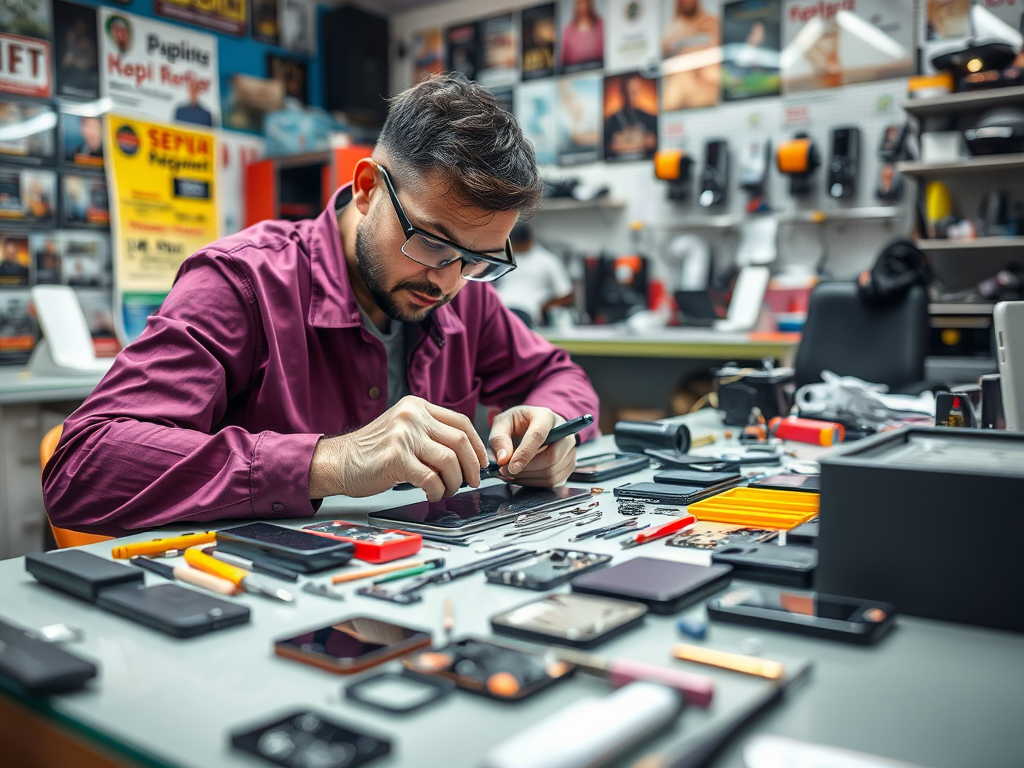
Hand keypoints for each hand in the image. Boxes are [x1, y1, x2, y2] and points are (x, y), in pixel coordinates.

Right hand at [309, 396, 486, 500]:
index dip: (476, 444)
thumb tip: (465, 453)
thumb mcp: (403, 429)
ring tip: (447, 490)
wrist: (338, 461)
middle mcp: (412, 417)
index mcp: (417, 407)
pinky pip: (431, 478)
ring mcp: (404, 436)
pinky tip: (432, 494)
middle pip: (459, 441)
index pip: (461, 422)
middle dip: (472, 466)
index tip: (481, 461)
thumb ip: (429, 432)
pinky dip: (437, 491)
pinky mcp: (396, 458)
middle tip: (472, 481)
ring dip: (454, 482)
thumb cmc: (371, 451)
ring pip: (449, 461)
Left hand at [488, 406, 576, 487]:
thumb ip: (499, 438)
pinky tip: (524, 477)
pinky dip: (535, 483)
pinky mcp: (569, 464)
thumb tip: (503, 458)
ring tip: (513, 473)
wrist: (533, 426)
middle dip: (526, 469)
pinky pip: (554, 481)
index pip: (538, 436)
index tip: (511, 467)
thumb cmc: (519, 423)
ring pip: (552, 472)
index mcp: (545, 417)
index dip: (524, 454)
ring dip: (529, 478)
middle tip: (506, 471)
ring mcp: (569, 449)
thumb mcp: (502, 423)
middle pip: (551, 457)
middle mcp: (563, 432)